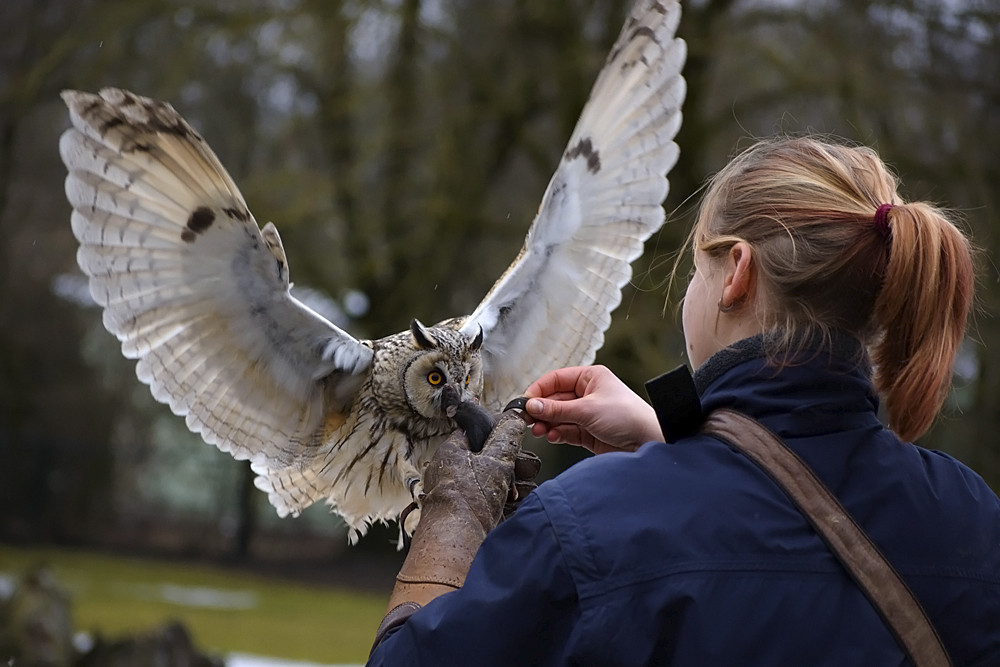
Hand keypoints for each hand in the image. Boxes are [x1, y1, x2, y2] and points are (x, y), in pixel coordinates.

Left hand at [421, 412, 525, 533]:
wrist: (458, 545)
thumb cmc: (466, 502)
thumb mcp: (495, 460)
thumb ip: (507, 436)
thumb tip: (514, 418)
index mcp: (452, 452)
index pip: (476, 430)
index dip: (497, 429)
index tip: (515, 431)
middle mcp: (454, 471)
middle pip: (490, 456)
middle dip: (510, 462)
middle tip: (521, 466)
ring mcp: (462, 494)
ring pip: (495, 479)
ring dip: (513, 483)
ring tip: (518, 488)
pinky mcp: (472, 513)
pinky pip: (495, 500)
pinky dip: (508, 500)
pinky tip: (516, 502)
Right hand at [523, 365, 661, 454]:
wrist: (648, 443)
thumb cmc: (627, 417)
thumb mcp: (587, 410)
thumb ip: (557, 410)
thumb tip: (531, 406)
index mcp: (590, 378)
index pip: (556, 379)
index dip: (538, 390)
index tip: (525, 402)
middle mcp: (588, 394)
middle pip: (555, 399)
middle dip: (541, 410)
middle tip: (526, 419)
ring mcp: (587, 413)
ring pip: (559, 416)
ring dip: (547, 423)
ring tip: (538, 430)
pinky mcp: (588, 432)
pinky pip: (566, 430)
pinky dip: (557, 433)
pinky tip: (552, 436)